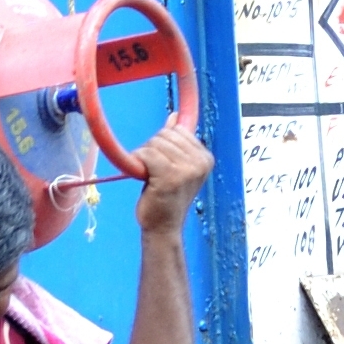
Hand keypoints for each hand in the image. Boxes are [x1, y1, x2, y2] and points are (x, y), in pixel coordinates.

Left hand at [123, 117, 213, 235]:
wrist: (163, 227)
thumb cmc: (167, 198)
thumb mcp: (176, 166)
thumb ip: (176, 142)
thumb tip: (174, 117)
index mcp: (205, 158)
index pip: (178, 130)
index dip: (163, 144)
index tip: (164, 164)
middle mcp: (200, 162)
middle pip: (165, 134)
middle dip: (152, 148)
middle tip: (154, 171)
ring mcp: (187, 170)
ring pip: (154, 143)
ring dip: (144, 156)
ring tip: (150, 176)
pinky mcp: (170, 177)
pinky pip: (146, 154)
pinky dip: (138, 161)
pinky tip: (142, 176)